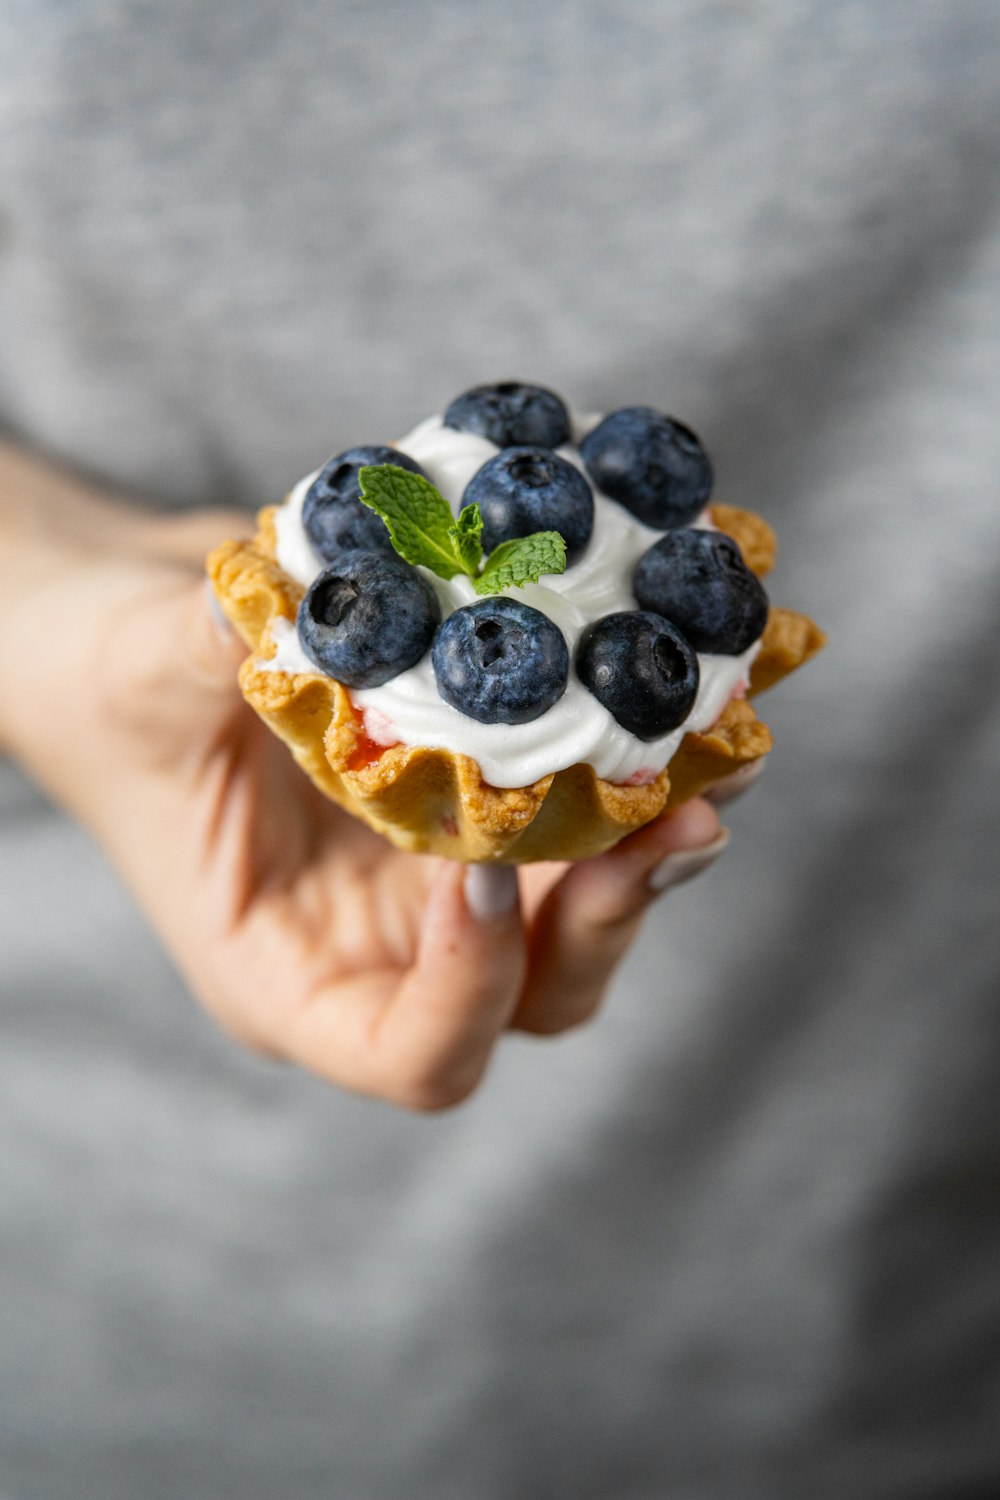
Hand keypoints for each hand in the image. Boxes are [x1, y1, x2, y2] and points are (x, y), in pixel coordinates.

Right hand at [0, 447, 728, 1108]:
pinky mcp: (485, 797)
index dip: (470, 991)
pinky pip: (585, 808)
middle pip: (536, 993)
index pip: (414, 1054)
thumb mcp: (135, 678)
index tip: (478, 877)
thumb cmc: (104, 685)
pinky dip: (644, 761)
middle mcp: (390, 944)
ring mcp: (447, 873)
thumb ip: (207, 654)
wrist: (136, 627)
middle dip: (611, 916)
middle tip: (673, 822)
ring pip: (586, 908)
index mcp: (296, 974)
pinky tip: (687, 685)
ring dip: (655, 842)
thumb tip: (306, 599)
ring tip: (720, 751)